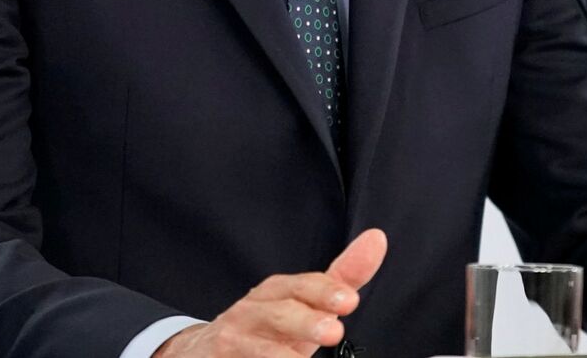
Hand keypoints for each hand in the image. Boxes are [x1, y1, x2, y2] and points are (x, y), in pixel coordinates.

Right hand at [156, 229, 386, 357]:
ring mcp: (233, 340)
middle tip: (333, 331)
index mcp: (276, 293)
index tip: (350, 300)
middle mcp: (252, 313)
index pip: (302, 287)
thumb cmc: (269, 326)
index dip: (325, 292)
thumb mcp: (306, 302)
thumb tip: (376, 240)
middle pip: (279, 314)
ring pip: (256, 346)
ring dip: (280, 354)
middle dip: (305, 321)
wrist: (210, 350)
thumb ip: (342, 277)